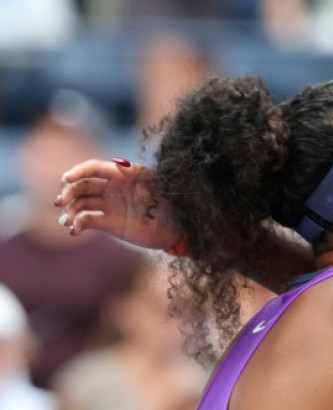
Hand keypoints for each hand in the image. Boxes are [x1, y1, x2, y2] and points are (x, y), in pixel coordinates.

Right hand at [56, 159, 179, 250]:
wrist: (180, 228)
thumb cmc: (172, 200)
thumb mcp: (158, 184)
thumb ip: (138, 174)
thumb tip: (118, 163)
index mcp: (121, 174)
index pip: (93, 168)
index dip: (78, 171)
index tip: (67, 178)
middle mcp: (111, 188)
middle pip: (81, 186)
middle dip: (68, 192)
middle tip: (60, 203)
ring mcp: (109, 206)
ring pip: (80, 204)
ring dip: (69, 211)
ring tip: (66, 221)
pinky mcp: (109, 224)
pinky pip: (87, 221)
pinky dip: (77, 225)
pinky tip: (74, 231)